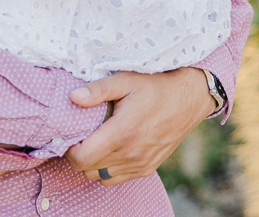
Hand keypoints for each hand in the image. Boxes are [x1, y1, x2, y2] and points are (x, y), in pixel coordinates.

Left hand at [63, 68, 213, 185]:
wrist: (189, 98)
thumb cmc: (156, 86)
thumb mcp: (126, 80)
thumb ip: (98, 90)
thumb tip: (73, 97)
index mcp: (123, 132)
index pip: (82, 159)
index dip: (70, 150)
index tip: (72, 135)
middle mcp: (132, 154)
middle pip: (88, 170)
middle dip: (80, 154)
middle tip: (83, 135)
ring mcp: (140, 164)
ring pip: (100, 177)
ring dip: (94, 163)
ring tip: (98, 141)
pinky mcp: (148, 168)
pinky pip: (116, 178)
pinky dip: (109, 168)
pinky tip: (113, 148)